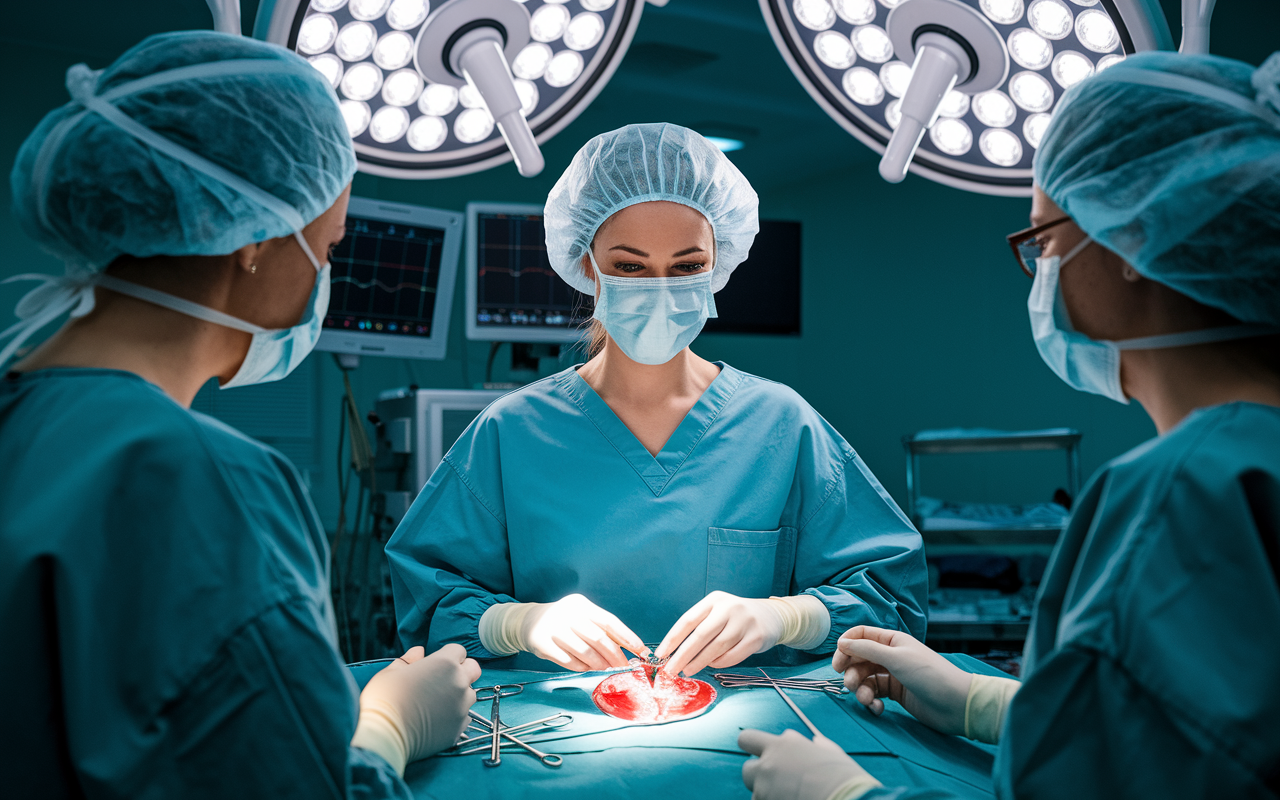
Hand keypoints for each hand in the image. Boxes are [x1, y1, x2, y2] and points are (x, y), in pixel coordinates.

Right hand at [358, 644, 481, 763]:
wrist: (386, 736)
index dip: (447, 655)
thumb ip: (409, 659)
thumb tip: (419, 651)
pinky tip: (437, 719)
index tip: (435, 664)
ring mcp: (462, 706)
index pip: (458, 650)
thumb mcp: (392, 672)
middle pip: (474, 669)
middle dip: (462, 670)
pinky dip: (455, 715)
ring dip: (459, 694)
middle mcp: (459, 682)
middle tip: (443, 679)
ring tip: (437, 702)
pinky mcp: (460, 727)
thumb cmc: (385, 700)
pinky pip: (465, 716)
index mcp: (444, 663)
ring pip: (470, 694)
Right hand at [521, 593, 646, 670]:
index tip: (640, 650)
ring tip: (606, 669)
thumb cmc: (565, 621)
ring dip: (599, 664)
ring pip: (584, 652)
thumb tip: (627, 648)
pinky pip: (569, 661)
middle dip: (615, 655)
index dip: (627, 637)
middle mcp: (567, 614)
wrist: (530, 622)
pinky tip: (587, 668)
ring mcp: (554, 629)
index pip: (609, 621)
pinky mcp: (543, 644)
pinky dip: (581, 667)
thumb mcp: (582, 616)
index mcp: (581, 605)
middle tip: (623, 666)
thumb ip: (601, 629)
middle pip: (598, 638)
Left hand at [656, 591, 783, 675]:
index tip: (661, 655)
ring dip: (699, 661)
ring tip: (688, 670)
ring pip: (716, 647)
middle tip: (671, 670)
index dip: (672, 639)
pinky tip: (711, 664)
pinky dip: (719, 663)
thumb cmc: (734, 617)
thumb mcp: (717, 612)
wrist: (770, 616)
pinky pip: (732, 655)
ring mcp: (744, 622)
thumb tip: (674, 652)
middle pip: (701, 635)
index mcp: (714, 600)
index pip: (688, 620)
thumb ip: (698, 627)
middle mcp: (729, 608)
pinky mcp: (756, 637)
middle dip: (683, 655)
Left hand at [739, 729, 876, 799]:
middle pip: (747, 769)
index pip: (747, 739)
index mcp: (783, 745)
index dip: (752, 747)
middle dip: (758, 775)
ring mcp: (765, 788)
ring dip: (769, 794)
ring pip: (757, 791)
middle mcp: (769, 764)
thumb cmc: (844, 777)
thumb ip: (818, 746)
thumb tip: (816, 743)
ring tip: (792, 796)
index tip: (760, 754)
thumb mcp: (832, 753)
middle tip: (778, 782)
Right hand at [833, 626, 972, 735]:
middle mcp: (890, 655)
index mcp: (891, 640)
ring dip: (861, 690)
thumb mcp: (895, 658)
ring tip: (867, 700)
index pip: (860, 635)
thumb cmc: (928, 674)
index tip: (837, 663)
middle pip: (859, 659)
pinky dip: (872, 701)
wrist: (955, 704)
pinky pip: (875, 693)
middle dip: (851, 672)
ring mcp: (892, 674)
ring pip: (865, 678)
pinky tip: (879, 709)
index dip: (846, 646)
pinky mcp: (895, 693)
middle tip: (849, 685)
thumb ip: (866, 650)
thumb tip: (841, 642)